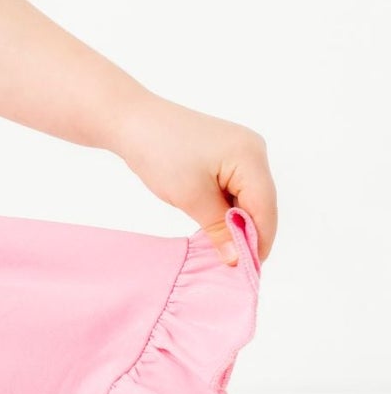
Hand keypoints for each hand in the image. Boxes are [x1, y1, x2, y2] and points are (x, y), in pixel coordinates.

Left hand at [111, 94, 276, 266]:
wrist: (129, 120)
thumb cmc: (159, 153)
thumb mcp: (191, 197)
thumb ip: (219, 229)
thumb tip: (237, 260)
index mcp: (251, 157)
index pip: (265, 209)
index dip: (259, 242)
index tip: (248, 272)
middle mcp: (253, 150)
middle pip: (260, 203)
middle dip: (248, 234)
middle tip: (234, 266)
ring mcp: (240, 150)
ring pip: (247, 197)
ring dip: (235, 222)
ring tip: (223, 250)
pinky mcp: (225, 153)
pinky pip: (234, 187)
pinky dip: (226, 207)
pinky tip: (214, 226)